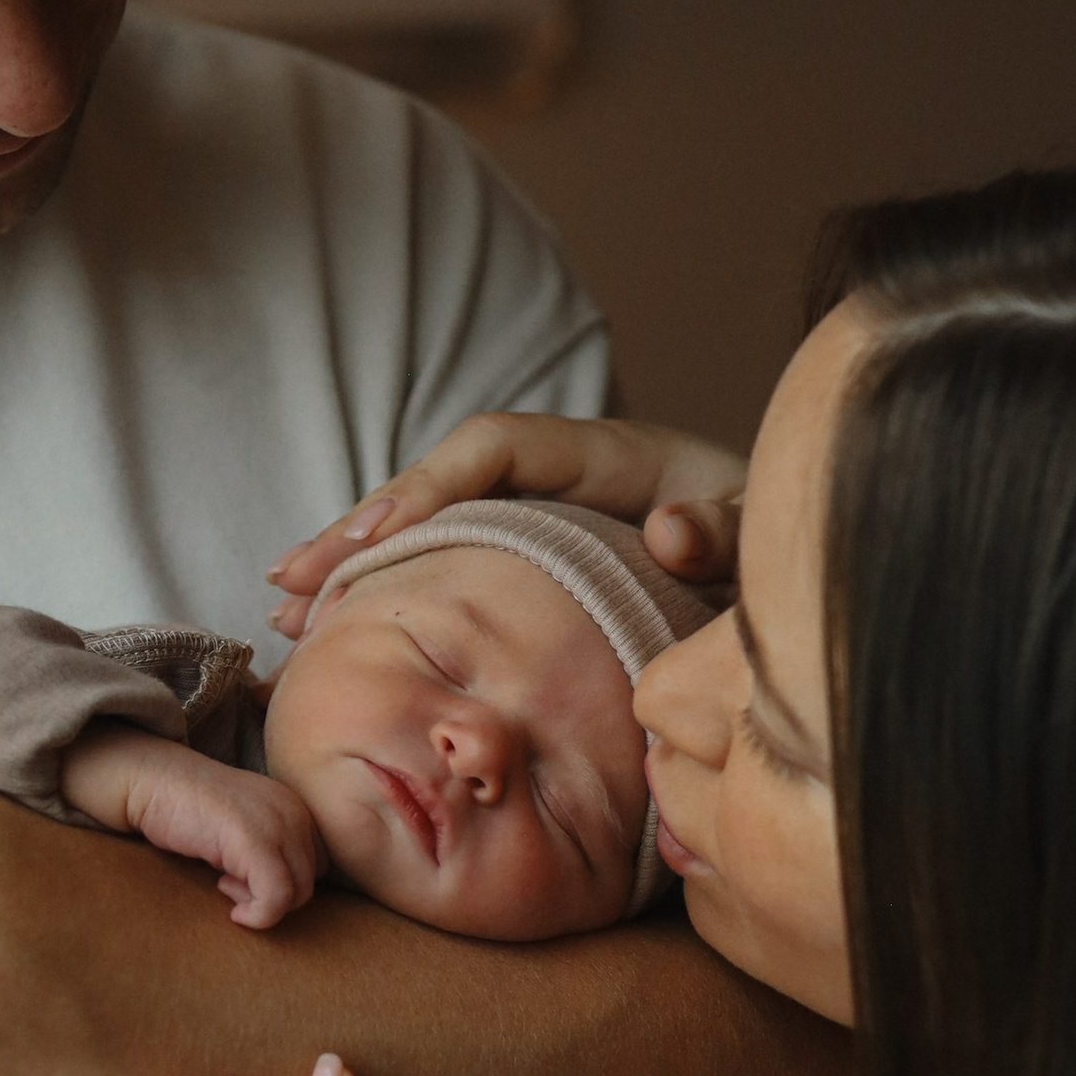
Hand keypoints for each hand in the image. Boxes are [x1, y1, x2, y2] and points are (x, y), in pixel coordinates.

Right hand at [59, 728, 322, 928]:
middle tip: (228, 883)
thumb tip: (284, 896)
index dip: (280, 881)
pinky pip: (276, 898)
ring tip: (223, 884)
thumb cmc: (185, 807)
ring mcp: (278, 824)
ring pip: (296, 894)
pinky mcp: (255, 841)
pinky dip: (255, 914)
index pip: (315, 865)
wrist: (149, 780)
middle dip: (270, 895)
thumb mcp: (240, 826)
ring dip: (259, 903)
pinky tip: (221, 892)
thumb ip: (268, 849)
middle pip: (308, 882)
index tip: (241, 876)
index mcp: (295, 806)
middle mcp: (295, 812)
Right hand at [266, 412, 745, 636]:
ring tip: (285, 608)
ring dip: (356, 564)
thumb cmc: (774, 537)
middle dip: (360, 530)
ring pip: (428, 528)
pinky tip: (339, 626)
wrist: (789, 551)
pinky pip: (446, 564)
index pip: (493, 450)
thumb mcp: (763, 528)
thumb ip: (726, 526)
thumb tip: (670, 530)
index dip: (430, 487)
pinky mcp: (529, 559)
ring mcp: (535, 518)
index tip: (376, 539)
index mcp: (603, 455)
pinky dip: (391, 591)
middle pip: (435, 486)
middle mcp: (554, 478)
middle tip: (290, 581)